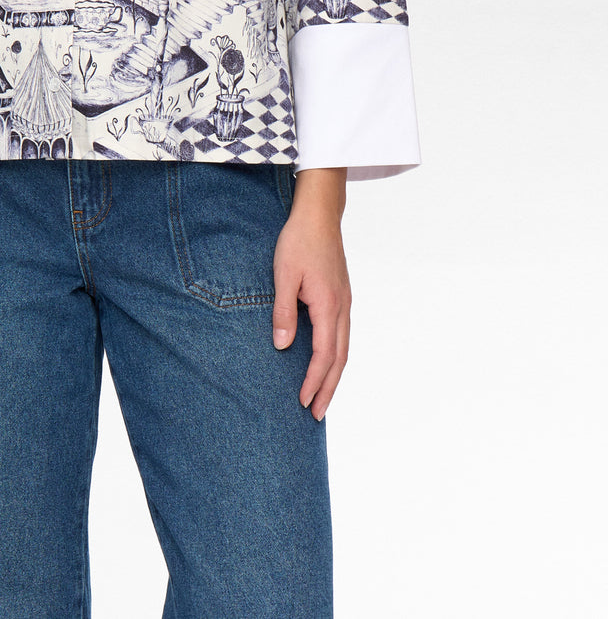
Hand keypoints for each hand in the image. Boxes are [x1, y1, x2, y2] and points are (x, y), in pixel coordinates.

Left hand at [271, 167, 350, 420]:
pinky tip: (326, 361)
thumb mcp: (284, 275)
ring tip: (323, 396)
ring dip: (334, 375)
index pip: (324, 356)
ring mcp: (345, 302)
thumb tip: (282, 347)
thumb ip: (284, 312)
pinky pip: (342, 335)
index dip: (313, 382)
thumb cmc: (299, 240)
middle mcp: (342, 308)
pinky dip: (336, 356)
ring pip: (344, 348)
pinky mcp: (341, 296)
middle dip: (328, 389)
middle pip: (339, 359)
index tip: (302, 403)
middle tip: (316, 415)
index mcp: (329, 306)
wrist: (319, 214)